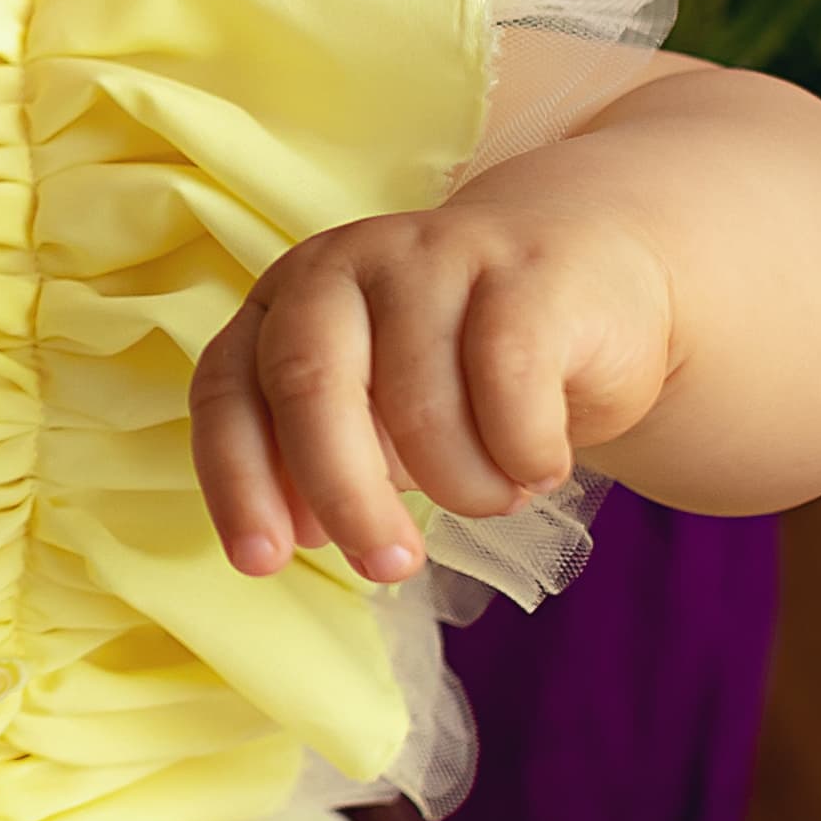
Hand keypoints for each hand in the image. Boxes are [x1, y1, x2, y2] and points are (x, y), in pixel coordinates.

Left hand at [191, 160, 682, 587]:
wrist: (591, 284)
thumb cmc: (462, 372)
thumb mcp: (376, 420)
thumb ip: (322, 461)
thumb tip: (298, 532)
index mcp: (286, 301)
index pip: (229, 389)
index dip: (238, 481)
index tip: (264, 562)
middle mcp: (345, 263)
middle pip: (310, 386)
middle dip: (346, 496)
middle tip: (390, 567)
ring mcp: (435, 253)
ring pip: (420, 402)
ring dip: (463, 485)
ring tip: (493, 493)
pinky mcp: (526, 268)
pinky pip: (509, 383)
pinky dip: (524, 453)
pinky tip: (538, 464)